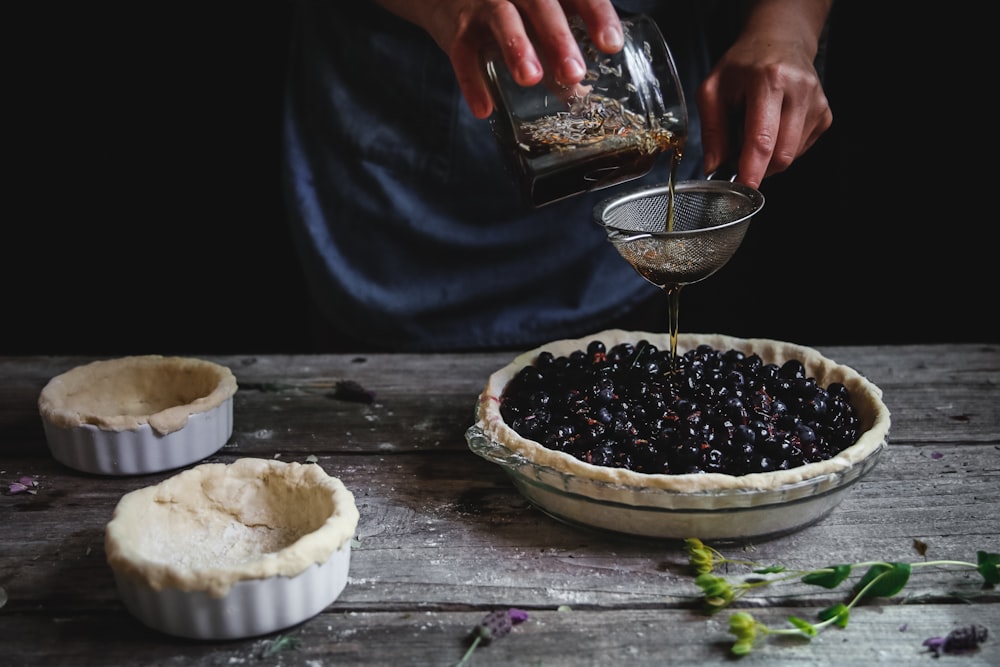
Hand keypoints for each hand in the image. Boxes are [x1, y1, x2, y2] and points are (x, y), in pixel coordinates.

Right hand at [375, 0, 623, 117]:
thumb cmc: (506, 8)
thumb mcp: (535, 21)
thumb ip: (556, 50)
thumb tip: (577, 91)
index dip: (597, 15)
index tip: (610, 44)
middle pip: (542, 5)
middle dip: (559, 38)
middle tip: (574, 73)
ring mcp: (485, 4)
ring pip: (503, 19)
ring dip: (518, 48)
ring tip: (530, 78)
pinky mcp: (457, 28)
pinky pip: (463, 53)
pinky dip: (472, 81)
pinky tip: (484, 108)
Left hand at [696, 0, 833, 188]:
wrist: (779, 41)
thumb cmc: (743, 65)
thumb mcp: (713, 90)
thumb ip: (712, 130)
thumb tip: (714, 167)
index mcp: (769, 81)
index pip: (762, 138)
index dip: (752, 170)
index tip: (743, 189)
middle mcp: (799, 91)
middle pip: (781, 154)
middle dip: (757, 166)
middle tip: (737, 154)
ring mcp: (817, 104)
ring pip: (791, 156)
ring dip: (768, 157)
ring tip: (756, 129)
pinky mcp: (825, 115)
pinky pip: (800, 150)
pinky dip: (781, 148)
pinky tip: (774, 127)